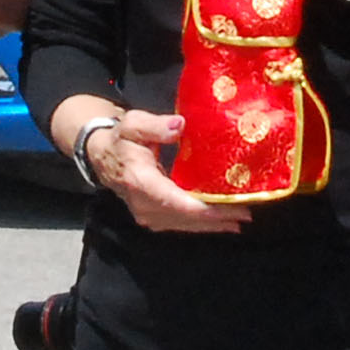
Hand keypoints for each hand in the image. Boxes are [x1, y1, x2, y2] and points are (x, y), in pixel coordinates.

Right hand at [88, 107, 246, 236]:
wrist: (102, 156)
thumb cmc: (121, 139)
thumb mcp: (133, 124)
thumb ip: (155, 125)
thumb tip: (179, 125)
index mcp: (141, 182)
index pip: (177, 202)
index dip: (206, 209)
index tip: (231, 207)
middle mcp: (144, 205)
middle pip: (185, 218)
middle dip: (217, 219)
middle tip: (246, 214)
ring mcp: (147, 215)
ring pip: (184, 225)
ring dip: (212, 225)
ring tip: (239, 220)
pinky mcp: (152, 218)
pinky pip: (180, 224)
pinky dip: (200, 224)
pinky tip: (220, 223)